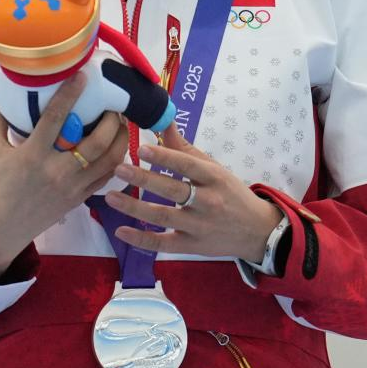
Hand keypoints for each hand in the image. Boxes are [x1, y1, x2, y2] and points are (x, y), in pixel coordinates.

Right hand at [0, 72, 127, 280]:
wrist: (0, 228)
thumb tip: (5, 91)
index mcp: (32, 155)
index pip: (55, 119)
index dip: (70, 95)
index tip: (82, 76)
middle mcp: (57, 171)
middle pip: (95, 142)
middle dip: (110, 120)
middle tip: (112, 104)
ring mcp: (72, 187)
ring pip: (108, 161)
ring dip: (120, 139)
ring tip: (121, 122)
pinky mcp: (79, 199)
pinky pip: (106, 177)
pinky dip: (116, 160)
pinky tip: (117, 146)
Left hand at [104, 121, 281, 263]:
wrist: (255, 230)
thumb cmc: (230, 193)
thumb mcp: (213, 168)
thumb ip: (185, 149)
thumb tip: (164, 121)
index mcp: (213, 177)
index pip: (187, 165)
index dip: (165, 157)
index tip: (141, 148)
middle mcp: (207, 202)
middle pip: (172, 190)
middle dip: (144, 179)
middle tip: (119, 169)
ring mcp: (199, 226)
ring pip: (163, 216)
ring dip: (135, 207)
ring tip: (111, 197)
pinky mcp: (191, 246)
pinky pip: (162, 243)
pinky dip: (141, 239)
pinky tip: (121, 230)